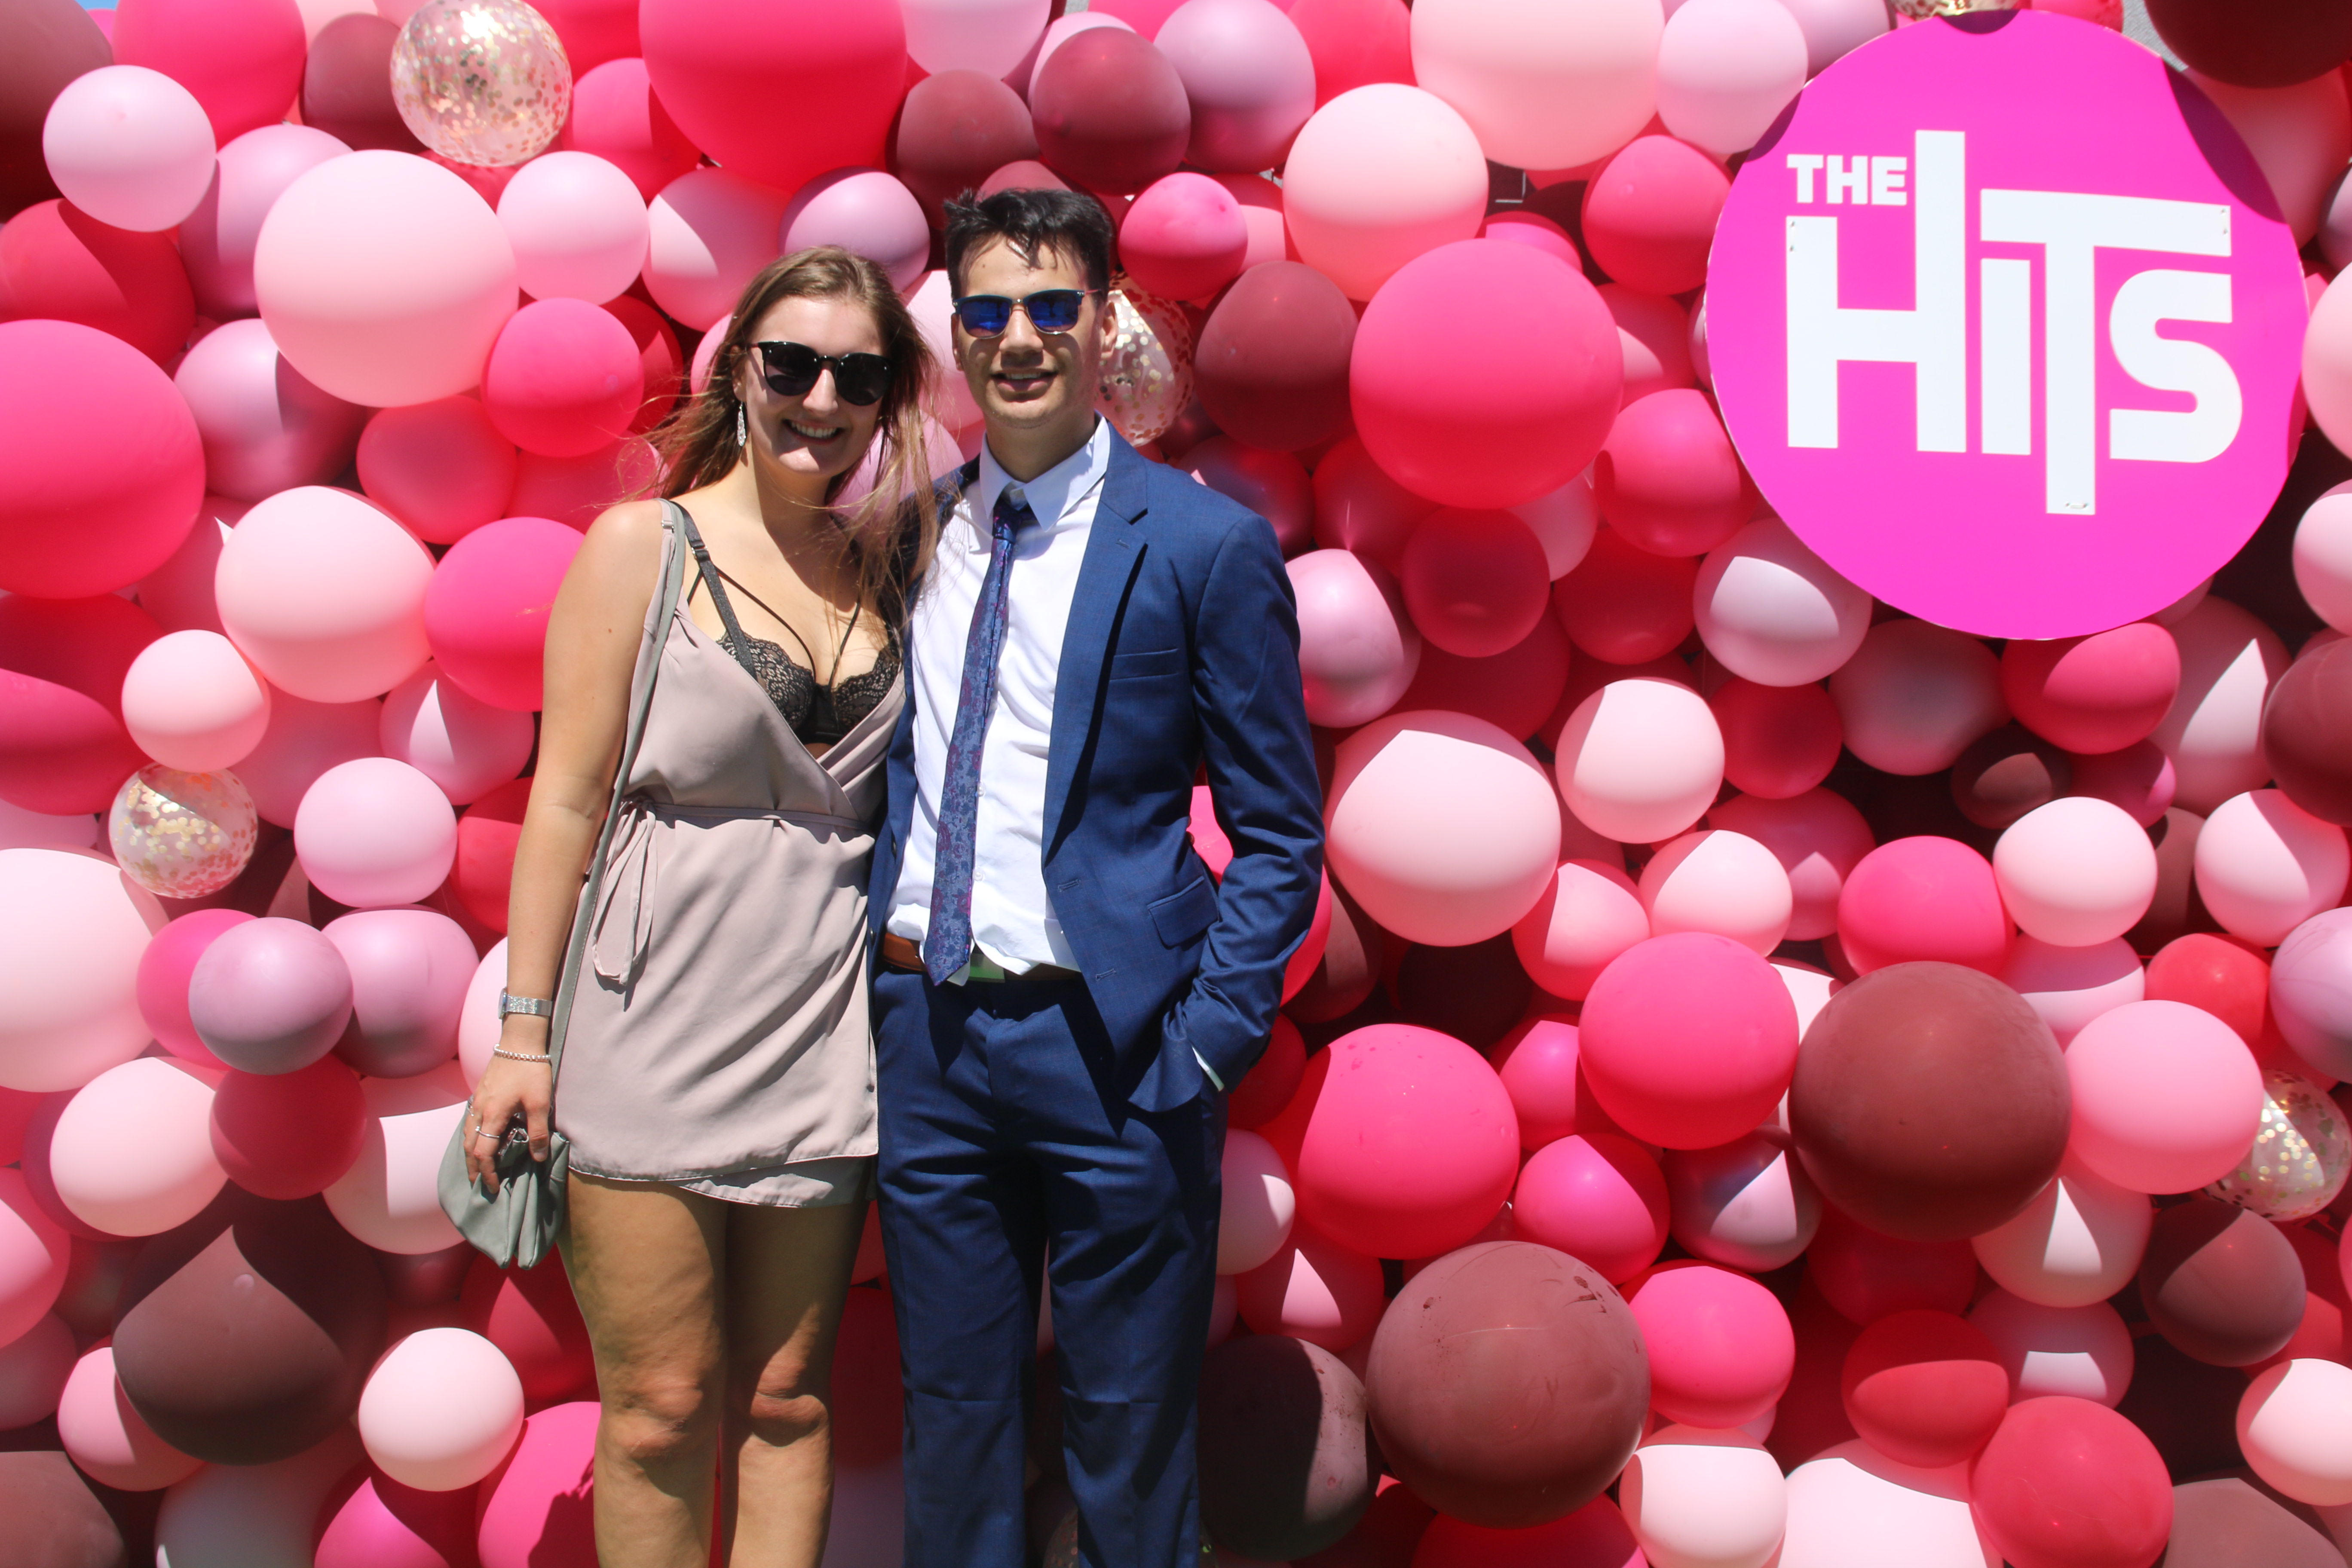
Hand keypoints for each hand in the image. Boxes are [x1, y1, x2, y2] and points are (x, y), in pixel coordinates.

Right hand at [463, 1052, 551, 1192]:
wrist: (519, 1040)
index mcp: (492, 1116)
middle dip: (473, 1167)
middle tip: (478, 1183)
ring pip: (467, 1133)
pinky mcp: (480, 1092)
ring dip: (469, 1153)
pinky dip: (471, 1136)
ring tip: (475, 1166)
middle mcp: (479, 1110)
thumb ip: (538, 1132)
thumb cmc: (531, 1071)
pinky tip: (478, 1138)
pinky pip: (469, 1120)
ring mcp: (477, 1100)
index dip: (487, 1173)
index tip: (494, 1187)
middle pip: (469, 1146)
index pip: (483, 1153)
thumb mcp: (540, 1103)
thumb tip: (538, 1157)